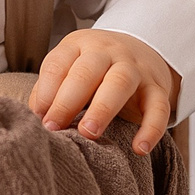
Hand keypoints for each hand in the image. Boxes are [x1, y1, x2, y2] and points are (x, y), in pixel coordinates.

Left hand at [28, 29, 179, 154]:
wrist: (141, 51)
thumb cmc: (94, 70)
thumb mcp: (69, 70)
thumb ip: (51, 90)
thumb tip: (36, 117)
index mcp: (79, 46)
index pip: (58, 63)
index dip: (45, 91)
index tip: (37, 118)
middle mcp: (108, 52)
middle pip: (87, 71)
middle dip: (68, 100)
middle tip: (54, 128)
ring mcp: (135, 68)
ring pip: (120, 82)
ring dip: (103, 108)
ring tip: (89, 133)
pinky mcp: (157, 87)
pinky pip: (158, 107)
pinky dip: (151, 128)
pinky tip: (140, 149)